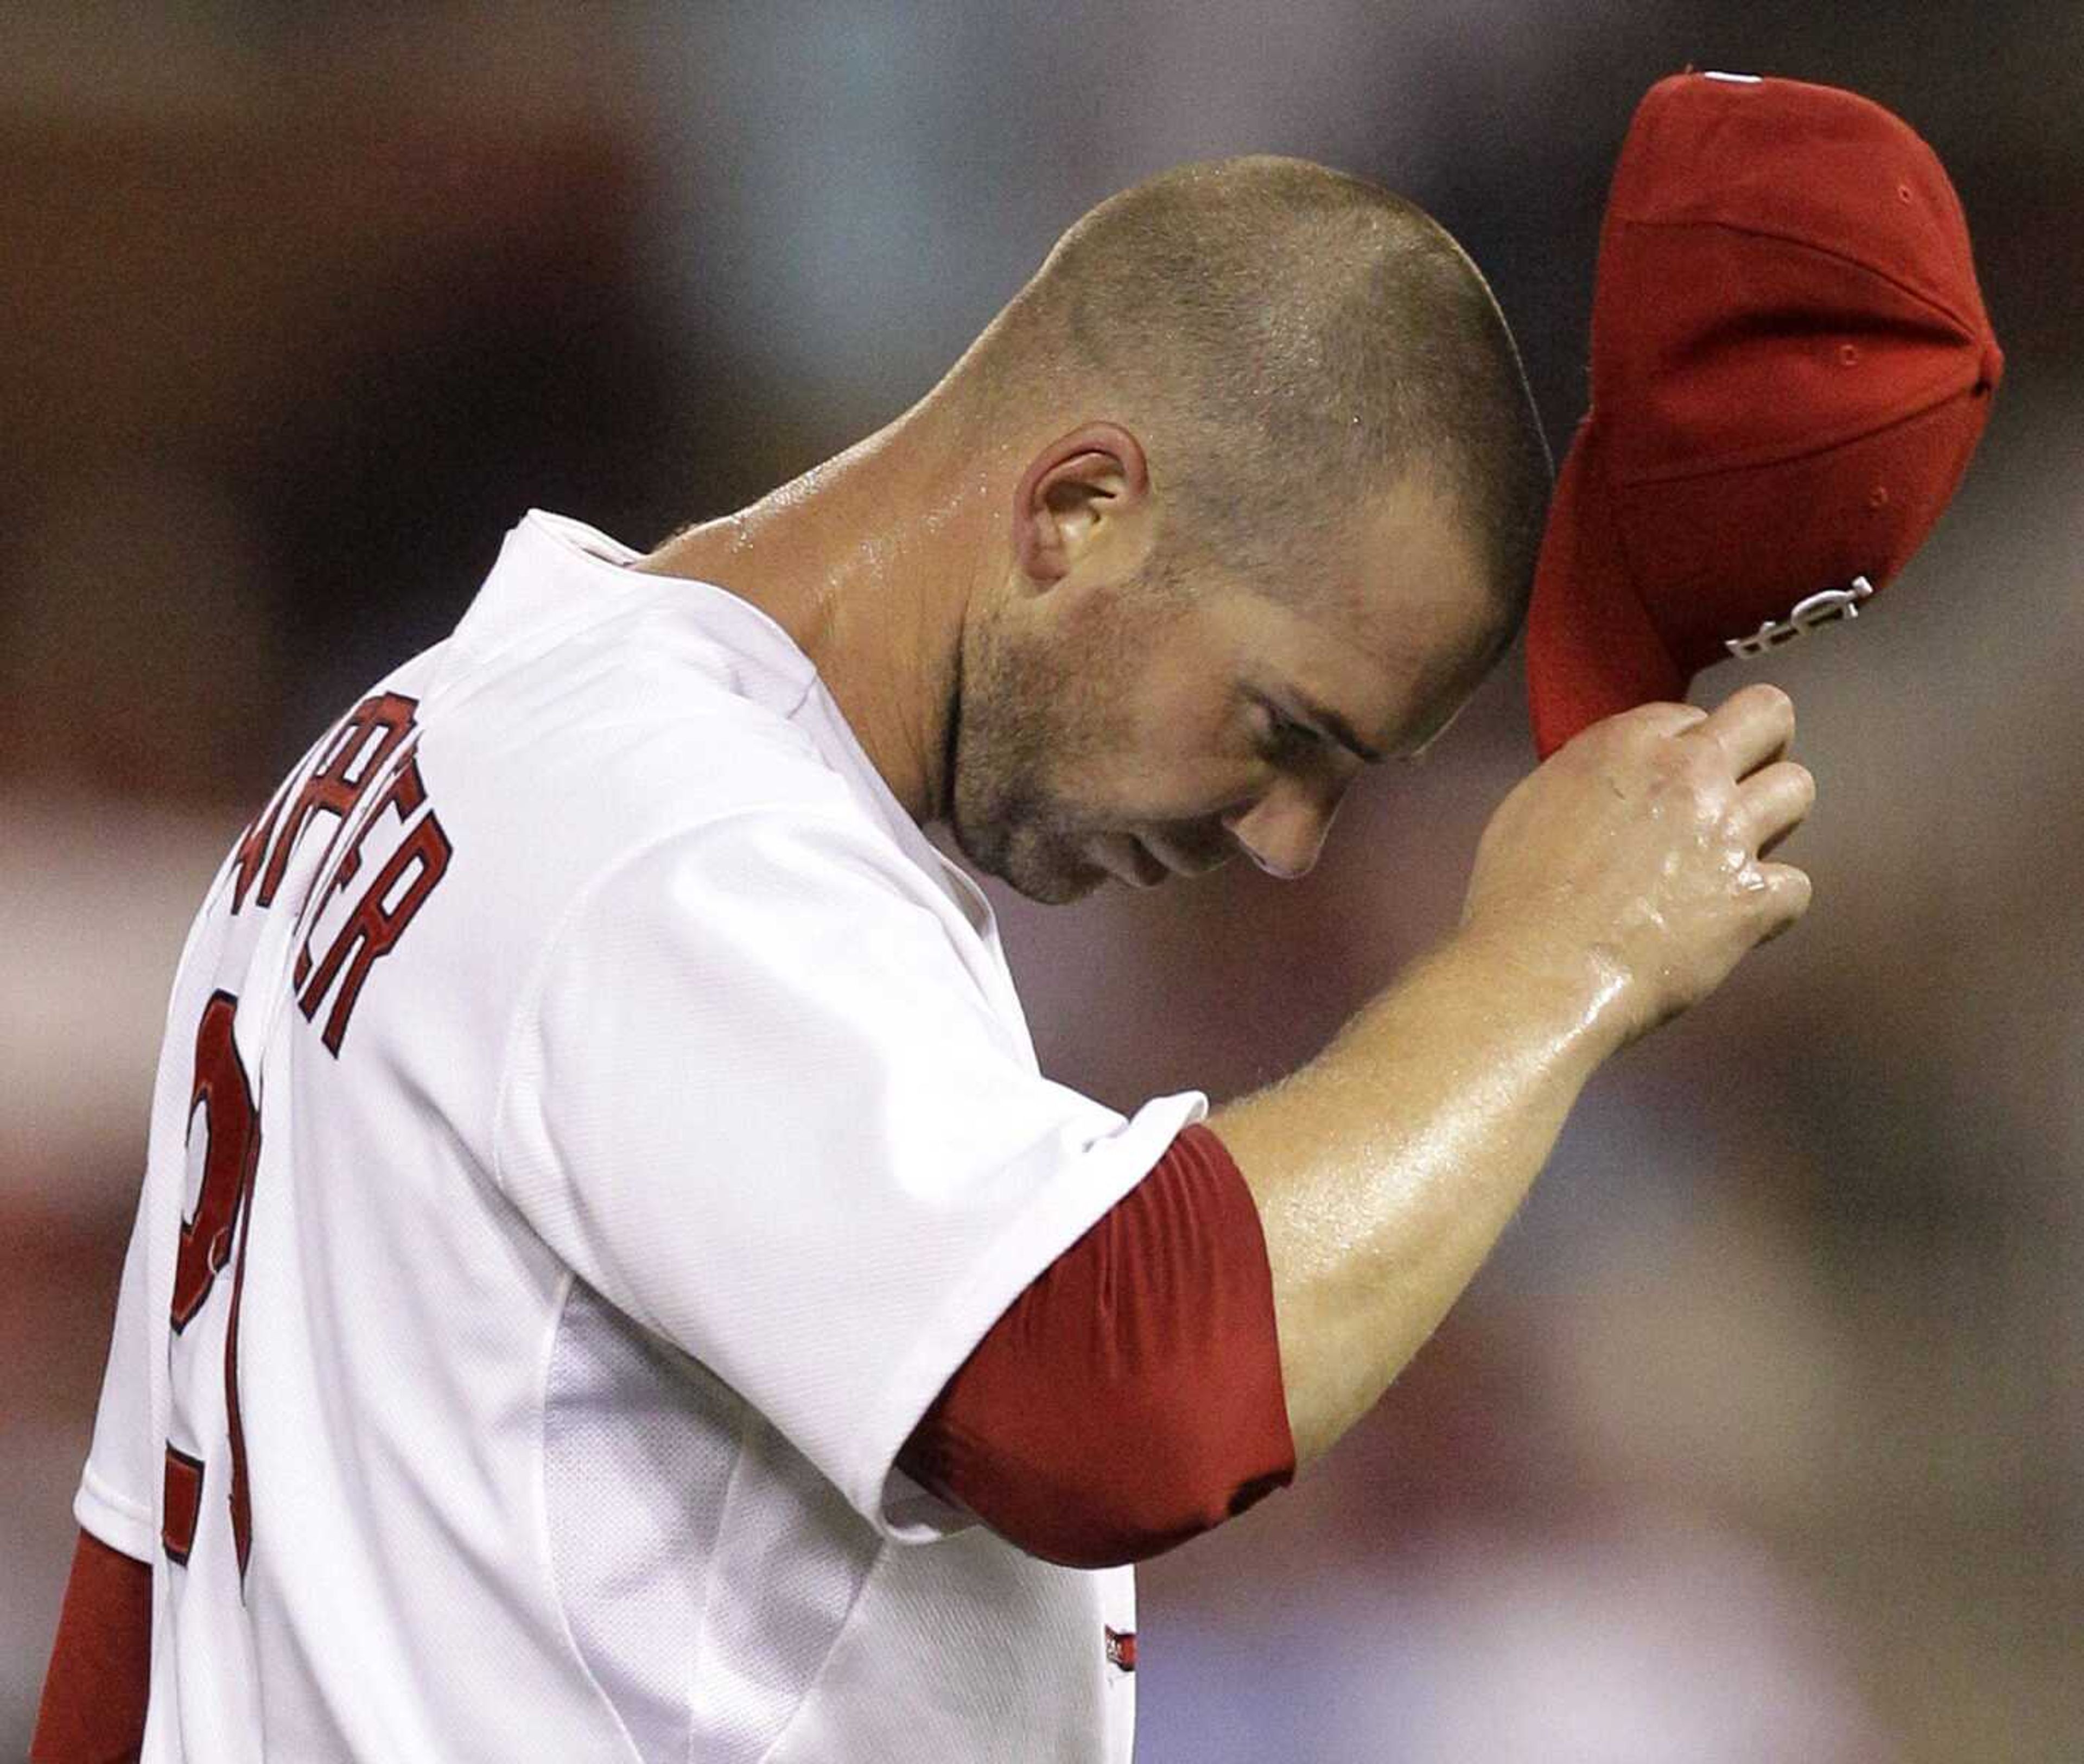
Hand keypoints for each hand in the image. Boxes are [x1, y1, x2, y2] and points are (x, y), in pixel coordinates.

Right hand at [1461, 684, 1815, 1047]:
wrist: (1538, 974)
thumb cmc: (1515, 900)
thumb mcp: (1531, 806)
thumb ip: (1585, 780)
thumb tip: (1613, 790)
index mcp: (1625, 745)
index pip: (1688, 716)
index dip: (1684, 750)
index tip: (1671, 784)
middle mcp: (1687, 774)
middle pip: (1768, 716)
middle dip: (1762, 746)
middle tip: (1739, 789)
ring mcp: (1726, 833)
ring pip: (1798, 788)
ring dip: (1773, 820)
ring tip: (1736, 855)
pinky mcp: (1752, 897)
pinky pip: (1796, 886)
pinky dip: (1770, 905)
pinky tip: (1735, 922)